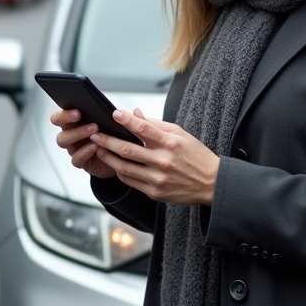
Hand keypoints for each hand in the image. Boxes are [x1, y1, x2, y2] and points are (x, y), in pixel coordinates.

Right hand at [51, 108, 117, 179]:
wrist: (120, 156)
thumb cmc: (113, 134)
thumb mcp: (110, 121)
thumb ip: (104, 113)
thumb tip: (110, 108)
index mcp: (73, 122)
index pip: (58, 117)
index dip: (64, 115)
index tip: (78, 112)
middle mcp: (70, 135)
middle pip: (60, 129)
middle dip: (71, 124)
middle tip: (89, 121)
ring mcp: (74, 148)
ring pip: (64, 142)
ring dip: (78, 134)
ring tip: (95, 132)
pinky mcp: (80, 161)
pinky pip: (77, 158)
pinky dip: (85, 152)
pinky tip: (96, 147)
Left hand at [91, 108, 219, 205]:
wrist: (211, 183)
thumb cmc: (196, 155)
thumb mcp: (181, 134)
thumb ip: (156, 124)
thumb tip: (135, 114)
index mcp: (171, 143)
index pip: (144, 128)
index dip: (126, 121)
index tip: (113, 114)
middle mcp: (163, 161)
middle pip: (128, 149)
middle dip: (108, 140)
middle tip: (94, 134)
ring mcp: (158, 178)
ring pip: (125, 167)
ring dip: (108, 157)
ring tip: (99, 148)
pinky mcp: (155, 192)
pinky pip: (130, 181)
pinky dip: (119, 171)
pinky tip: (113, 164)